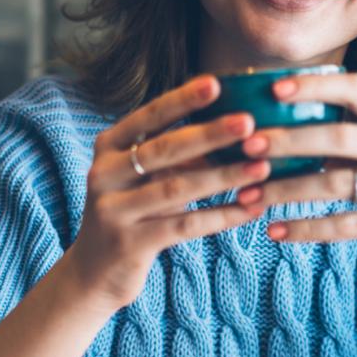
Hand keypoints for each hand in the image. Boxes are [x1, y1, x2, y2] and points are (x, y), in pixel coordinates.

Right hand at [67, 75, 270, 308]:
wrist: (94, 272)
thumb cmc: (133, 214)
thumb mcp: (147, 179)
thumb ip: (178, 155)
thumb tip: (235, 131)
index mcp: (108, 148)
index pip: (148, 116)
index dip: (182, 100)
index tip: (217, 83)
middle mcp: (104, 174)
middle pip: (164, 149)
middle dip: (209, 134)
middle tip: (248, 123)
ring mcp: (112, 210)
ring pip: (177, 188)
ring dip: (224, 177)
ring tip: (262, 168)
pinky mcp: (128, 244)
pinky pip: (184, 226)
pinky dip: (221, 216)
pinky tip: (251, 210)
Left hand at [234, 70, 356, 281]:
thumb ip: (351, 137)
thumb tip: (281, 127)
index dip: (316, 86)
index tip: (274, 88)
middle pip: (339, 136)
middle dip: (289, 140)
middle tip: (248, 145)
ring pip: (336, 184)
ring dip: (286, 190)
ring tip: (248, 195)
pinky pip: (346, 225)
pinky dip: (306, 229)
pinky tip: (274, 232)